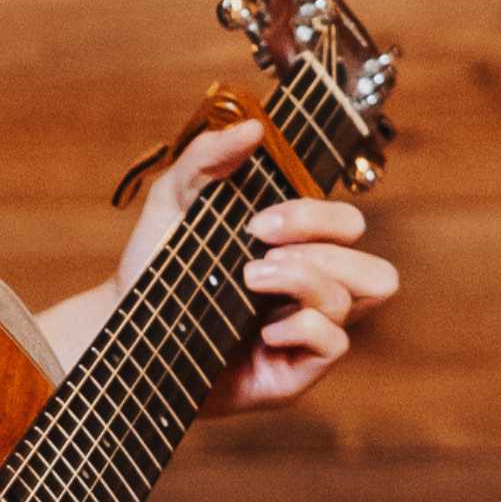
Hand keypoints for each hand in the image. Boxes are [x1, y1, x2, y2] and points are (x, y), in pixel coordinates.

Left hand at [94, 119, 399, 420]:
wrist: (124, 328)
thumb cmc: (156, 266)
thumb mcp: (173, 201)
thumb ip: (207, 157)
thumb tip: (254, 129)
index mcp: (298, 250)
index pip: (348, 226)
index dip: (315, 217)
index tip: (257, 222)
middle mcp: (313, 292)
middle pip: (376, 268)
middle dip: (321, 246)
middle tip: (259, 250)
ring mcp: (307, 334)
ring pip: (358, 300)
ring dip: (305, 280)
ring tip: (248, 281)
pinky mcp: (295, 373)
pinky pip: (334, 343)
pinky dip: (301, 327)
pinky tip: (259, 330)